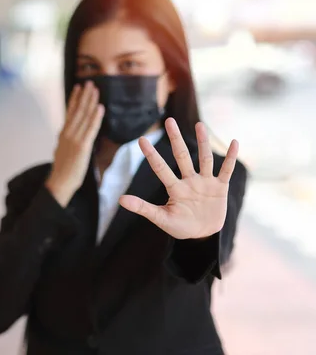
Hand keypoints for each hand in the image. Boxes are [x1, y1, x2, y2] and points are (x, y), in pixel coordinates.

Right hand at [46, 82, 103, 206]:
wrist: (60, 183)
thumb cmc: (62, 170)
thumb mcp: (61, 150)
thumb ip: (65, 140)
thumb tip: (67, 134)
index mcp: (63, 134)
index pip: (69, 112)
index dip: (74, 99)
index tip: (79, 88)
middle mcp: (67, 133)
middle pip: (77, 111)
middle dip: (84, 96)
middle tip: (90, 83)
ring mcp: (74, 139)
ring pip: (84, 116)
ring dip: (90, 102)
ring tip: (95, 90)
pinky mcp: (82, 147)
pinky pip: (91, 129)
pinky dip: (95, 117)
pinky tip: (100, 108)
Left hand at [119, 118, 238, 239]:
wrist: (202, 234)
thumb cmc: (180, 226)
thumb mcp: (161, 219)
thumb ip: (143, 208)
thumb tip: (121, 199)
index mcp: (174, 189)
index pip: (160, 169)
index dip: (152, 155)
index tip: (141, 139)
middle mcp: (189, 181)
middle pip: (181, 157)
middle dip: (175, 139)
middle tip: (169, 121)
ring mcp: (205, 183)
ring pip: (204, 159)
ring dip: (203, 142)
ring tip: (199, 125)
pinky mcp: (219, 188)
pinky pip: (226, 171)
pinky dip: (231, 158)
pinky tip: (234, 142)